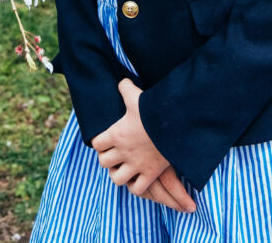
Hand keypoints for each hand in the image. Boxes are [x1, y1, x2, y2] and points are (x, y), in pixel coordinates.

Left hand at [91, 79, 195, 212]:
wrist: (175, 122)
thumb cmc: (153, 109)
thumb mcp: (136, 95)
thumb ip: (125, 88)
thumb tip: (121, 82)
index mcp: (116, 134)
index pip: (96, 144)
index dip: (100, 141)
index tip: (107, 139)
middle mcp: (123, 152)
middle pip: (103, 162)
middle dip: (108, 158)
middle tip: (116, 153)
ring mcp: (136, 164)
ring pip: (116, 179)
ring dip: (119, 174)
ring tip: (125, 166)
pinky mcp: (150, 173)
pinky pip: (136, 189)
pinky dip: (135, 186)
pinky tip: (138, 176)